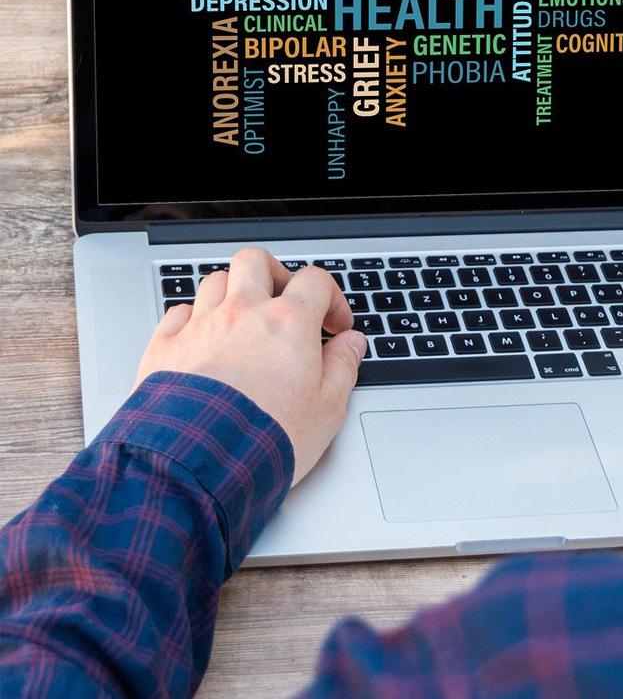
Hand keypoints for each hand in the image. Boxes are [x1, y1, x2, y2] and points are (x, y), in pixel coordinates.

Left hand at [134, 247, 366, 483]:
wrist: (198, 466)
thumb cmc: (264, 440)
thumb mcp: (327, 409)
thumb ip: (343, 367)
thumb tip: (351, 345)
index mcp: (288, 322)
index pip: (315, 280)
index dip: (331, 298)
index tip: (334, 325)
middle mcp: (242, 313)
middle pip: (256, 262)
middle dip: (274, 274)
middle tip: (283, 300)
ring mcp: (200, 327)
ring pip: (215, 281)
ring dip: (232, 294)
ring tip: (243, 321)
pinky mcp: (165, 349)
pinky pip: (177, 313)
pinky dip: (192, 318)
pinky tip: (203, 338)